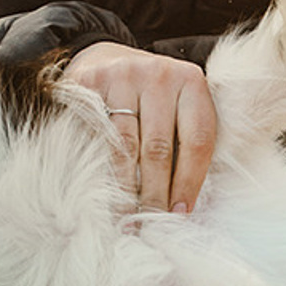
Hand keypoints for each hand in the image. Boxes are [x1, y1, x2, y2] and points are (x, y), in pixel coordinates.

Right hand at [63, 43, 216, 212]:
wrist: (107, 59)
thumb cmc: (152, 98)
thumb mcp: (180, 108)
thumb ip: (188, 144)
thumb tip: (186, 205)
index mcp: (192, 83)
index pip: (197, 142)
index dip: (189, 183)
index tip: (180, 215)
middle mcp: (160, 74)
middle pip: (159, 149)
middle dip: (155, 194)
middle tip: (148, 226)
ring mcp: (122, 75)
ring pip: (124, 147)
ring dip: (124, 189)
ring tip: (124, 219)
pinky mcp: (88, 81)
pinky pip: (92, 135)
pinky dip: (95, 166)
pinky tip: (95, 190)